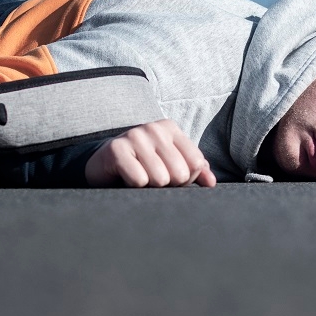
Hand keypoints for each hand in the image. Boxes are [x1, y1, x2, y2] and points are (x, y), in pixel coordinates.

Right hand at [85, 119, 216, 187]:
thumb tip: (210, 183)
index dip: (186, 179)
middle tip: (152, 178)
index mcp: (171, 128)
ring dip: (150, 187)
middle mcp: (154, 128)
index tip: (171, 176)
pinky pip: (139, 180)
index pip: (196, 163)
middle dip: (168, 184)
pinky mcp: (116, 149)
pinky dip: (134, 185)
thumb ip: (195, 170)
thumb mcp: (171, 163)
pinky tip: (125, 177)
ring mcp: (134, 136)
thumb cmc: (143, 164)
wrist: (104, 163)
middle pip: (180, 173)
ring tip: (140, 177)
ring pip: (160, 179)